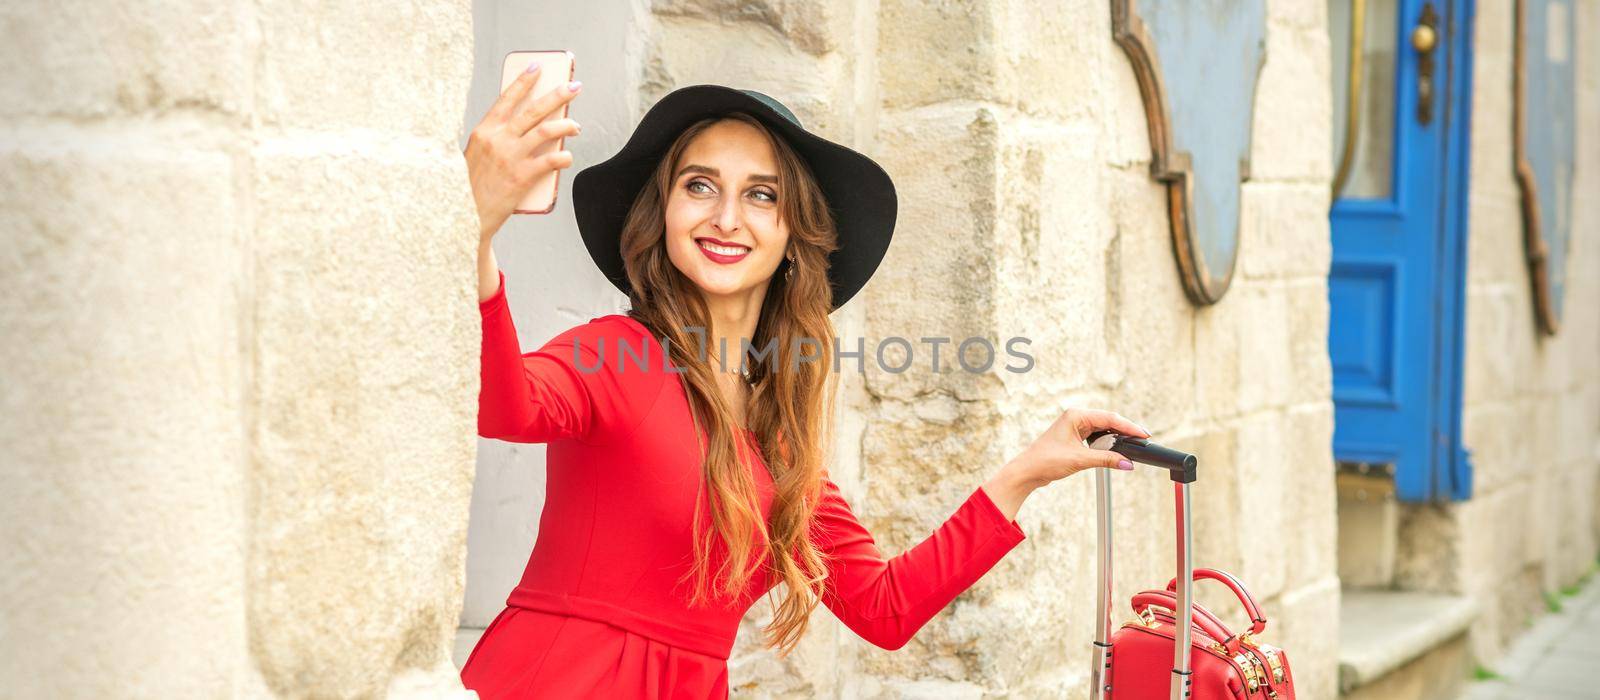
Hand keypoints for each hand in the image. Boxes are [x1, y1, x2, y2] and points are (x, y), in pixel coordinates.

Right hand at [464, 64, 582, 242]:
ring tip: (576, 124)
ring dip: (566, 124)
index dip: (524, 81)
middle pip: (533, 110)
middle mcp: (497, 139)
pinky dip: (564, 157)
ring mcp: (510, 157)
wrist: (465, 216)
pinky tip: (568, 157)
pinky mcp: (522, 176)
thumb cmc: (470, 188)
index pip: (506, 99)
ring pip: (545, 131)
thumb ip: (496, 141)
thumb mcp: (476, 155)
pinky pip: (551, 160)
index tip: (537, 68)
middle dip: (557, 95)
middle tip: (574, 86)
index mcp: (484, 131)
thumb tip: (528, 130)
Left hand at [1010, 409, 1151, 485]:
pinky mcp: (1075, 437)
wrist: (1027, 471)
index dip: (1129, 427)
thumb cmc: (1046, 460)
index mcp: (1076, 415)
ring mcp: (1075, 427)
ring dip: (1116, 437)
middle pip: (1108, 421)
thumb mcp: (1080, 460)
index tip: (1143, 434)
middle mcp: (1076, 417)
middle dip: (1125, 430)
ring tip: (1132, 444)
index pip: (1109, 418)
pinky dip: (1107, 443)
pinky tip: (1116, 449)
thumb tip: (1127, 463)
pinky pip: (1097, 437)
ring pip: (1103, 429)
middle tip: (1142, 439)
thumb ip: (1106, 460)